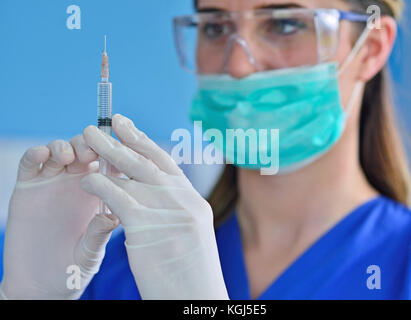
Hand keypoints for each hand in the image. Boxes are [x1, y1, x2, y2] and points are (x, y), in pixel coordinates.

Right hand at [0, 136, 118, 298]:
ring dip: (66, 146)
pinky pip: (31, 163)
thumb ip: (98, 234)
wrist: (40, 284)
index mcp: (100, 193)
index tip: (119, 149)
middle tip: (91, 152)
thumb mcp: (90, 252)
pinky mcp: (27, 187)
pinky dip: (36, 153)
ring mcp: (52, 182)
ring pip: (60, 150)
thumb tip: (112, 218)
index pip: (110, 164)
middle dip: (90, 145)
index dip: (114, 154)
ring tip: (69, 156)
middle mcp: (78, 183)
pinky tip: (43, 154)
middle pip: (86, 150)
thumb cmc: (73, 268)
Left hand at [80, 114, 228, 299]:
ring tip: (87, 139)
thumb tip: (146, 193)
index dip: (145, 142)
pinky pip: (118, 197)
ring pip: (132, 174)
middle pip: (148, 162)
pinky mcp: (146, 227)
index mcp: (192, 201)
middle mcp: (182, 200)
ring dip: (107, 154)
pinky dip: (101, 184)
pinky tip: (87, 178)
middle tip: (106, 122)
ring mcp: (167, 212)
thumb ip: (171, 211)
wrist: (196, 297)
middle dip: (125, 139)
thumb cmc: (189, 274)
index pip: (166, 164)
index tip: (128, 127)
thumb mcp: (187, 235)